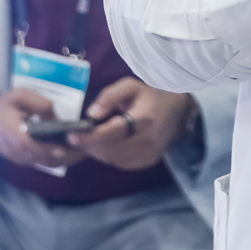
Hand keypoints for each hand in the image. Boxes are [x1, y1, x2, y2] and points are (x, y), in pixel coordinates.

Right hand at [0, 89, 85, 169]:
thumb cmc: (2, 106)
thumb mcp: (19, 95)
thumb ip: (39, 103)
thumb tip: (57, 117)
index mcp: (12, 133)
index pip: (32, 146)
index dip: (50, 148)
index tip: (68, 146)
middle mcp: (17, 150)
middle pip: (45, 158)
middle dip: (68, 155)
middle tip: (88, 147)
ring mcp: (20, 158)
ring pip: (47, 163)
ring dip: (67, 158)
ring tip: (87, 149)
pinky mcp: (24, 159)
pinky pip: (44, 161)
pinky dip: (60, 158)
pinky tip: (74, 149)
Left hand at [66, 77, 196, 170]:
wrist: (179, 112)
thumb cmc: (152, 96)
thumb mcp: (131, 86)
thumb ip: (110, 96)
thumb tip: (91, 114)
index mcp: (145, 119)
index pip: (112, 132)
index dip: (90, 136)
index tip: (71, 135)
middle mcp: (148, 140)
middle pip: (109, 149)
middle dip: (88, 145)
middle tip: (74, 137)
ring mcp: (149, 154)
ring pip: (112, 159)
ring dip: (95, 151)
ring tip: (87, 140)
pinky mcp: (147, 162)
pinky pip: (119, 163)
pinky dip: (106, 156)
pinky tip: (102, 145)